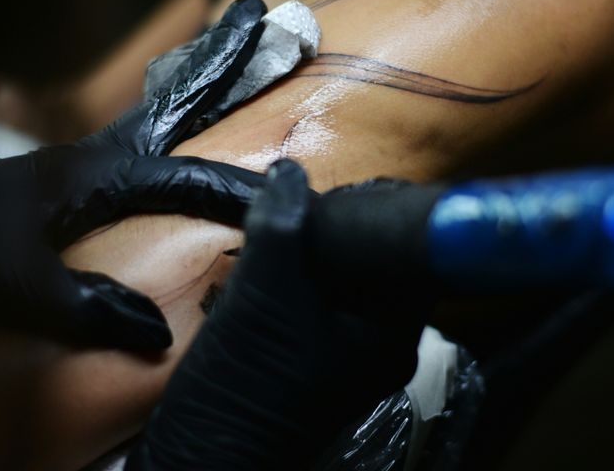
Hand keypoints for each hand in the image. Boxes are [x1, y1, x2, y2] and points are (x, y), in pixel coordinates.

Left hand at [0, 0, 270, 350]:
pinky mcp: (65, 177)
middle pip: (171, 101)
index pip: (179, 177)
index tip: (278, 200)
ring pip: (154, 109)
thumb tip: (157, 332)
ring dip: (196, 78)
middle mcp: (89, 157)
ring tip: (234, 44)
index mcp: (88, 177)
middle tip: (263, 25)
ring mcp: (77, 162)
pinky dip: (164, 110)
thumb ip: (87, 308)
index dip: (230, 191)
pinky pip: (131, 132)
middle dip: (220, 65)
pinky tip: (173, 118)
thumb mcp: (17, 290)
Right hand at [128, 160, 427, 468]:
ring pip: (340, 282)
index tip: (337, 195)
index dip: (377, 214)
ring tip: (273, 240)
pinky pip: (314, 304)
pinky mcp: (313, 361)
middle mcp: (382, 345)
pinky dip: (291, 281)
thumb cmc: (247, 385)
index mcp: (394, 333)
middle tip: (295, 214)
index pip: (409, 251)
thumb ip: (282, 226)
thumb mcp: (266, 295)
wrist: (203, 458)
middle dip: (333, 233)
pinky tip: (261, 273)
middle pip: (372, 264)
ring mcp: (347, 356)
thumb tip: (291, 172)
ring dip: (307, 255)